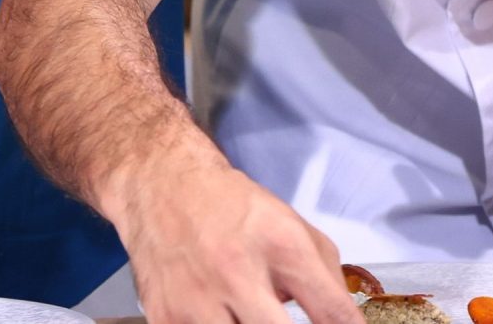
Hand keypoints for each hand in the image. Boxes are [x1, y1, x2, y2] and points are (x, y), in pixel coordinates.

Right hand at [101, 137, 360, 323]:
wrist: (161, 183)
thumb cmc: (232, 207)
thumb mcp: (292, 225)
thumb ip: (326, 277)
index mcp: (281, 245)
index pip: (331, 311)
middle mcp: (238, 272)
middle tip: (285, 322)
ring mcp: (197, 299)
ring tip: (249, 314)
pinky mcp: (165, 316)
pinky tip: (218, 313)